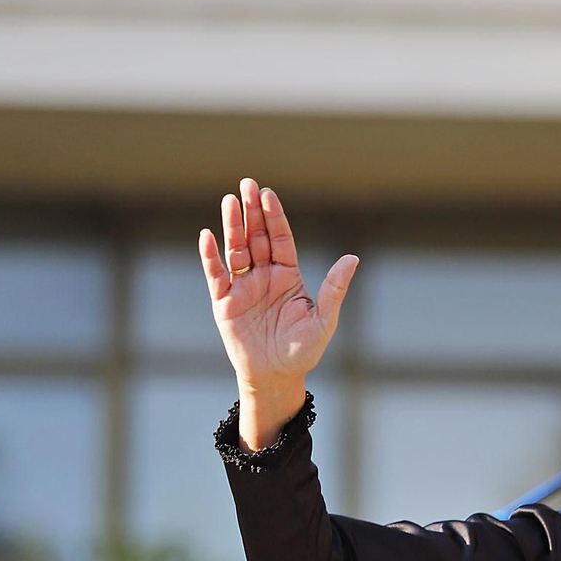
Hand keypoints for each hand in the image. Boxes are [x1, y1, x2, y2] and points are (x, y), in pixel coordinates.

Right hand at [198, 178, 358, 392]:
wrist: (276, 377)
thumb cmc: (302, 350)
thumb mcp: (324, 319)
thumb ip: (334, 288)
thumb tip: (352, 258)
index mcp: (288, 275)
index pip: (281, 239)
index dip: (274, 216)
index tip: (268, 194)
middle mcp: (264, 276)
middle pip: (257, 237)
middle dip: (252, 211)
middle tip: (247, 183)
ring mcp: (243, 287)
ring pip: (236, 249)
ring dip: (232, 225)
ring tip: (229, 200)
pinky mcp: (224, 302)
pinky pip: (216, 275)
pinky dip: (211, 256)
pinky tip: (208, 235)